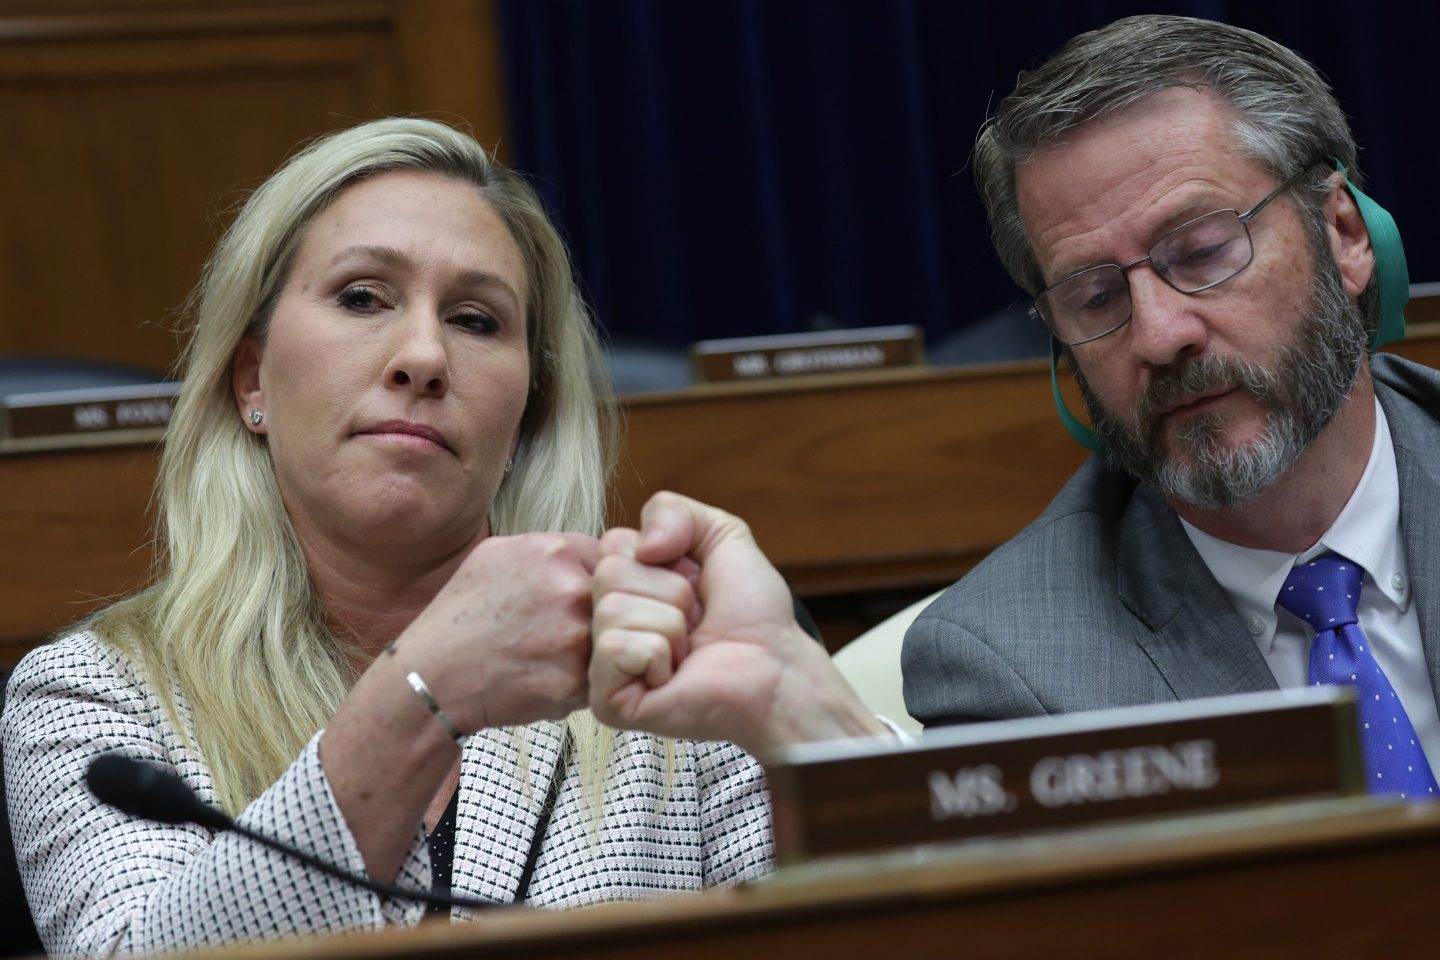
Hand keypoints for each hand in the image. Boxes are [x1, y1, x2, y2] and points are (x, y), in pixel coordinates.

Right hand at [393, 533, 598, 731]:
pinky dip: (579, 683)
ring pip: (611, 640)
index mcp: (554, 551)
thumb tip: (597, 550)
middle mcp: (570, 588)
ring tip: (549, 656)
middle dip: (598, 617)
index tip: (579, 599)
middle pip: (616, 600)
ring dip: (592, 650)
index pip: (612, 559)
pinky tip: (544, 679)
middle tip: (561, 632)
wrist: (432, 676)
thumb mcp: (497, 556)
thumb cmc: (462, 617)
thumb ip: (551, 549)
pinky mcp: (575, 680)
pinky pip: (598, 678)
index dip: (599, 582)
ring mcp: (575, 636)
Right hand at [589, 492, 888, 754]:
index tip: (688, 581)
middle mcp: (607, 620)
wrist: (775, 667)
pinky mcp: (608, 700)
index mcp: (624, 584)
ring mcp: (604, 663)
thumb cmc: (752, 612)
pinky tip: (674, 673)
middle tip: (694, 619)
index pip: (605, 544)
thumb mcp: (721, 535)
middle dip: (668, 589)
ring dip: (669, 624)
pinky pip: (615, 647)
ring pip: (612, 608)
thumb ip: (671, 510)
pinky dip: (658, 653)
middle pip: (608, 571)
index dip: (655, 556)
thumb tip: (641, 547)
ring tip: (689, 647)